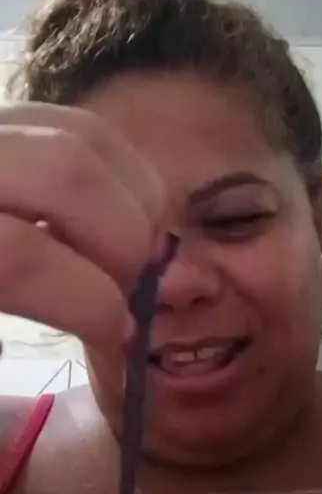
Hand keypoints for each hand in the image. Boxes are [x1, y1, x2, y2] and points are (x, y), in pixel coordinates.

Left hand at [0, 103, 163, 348]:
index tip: (117, 334)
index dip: (89, 303)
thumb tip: (118, 350)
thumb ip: (17, 378)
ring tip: (129, 257)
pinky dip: (122, 172)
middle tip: (129, 291)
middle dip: (124, 242)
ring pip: (86, 137)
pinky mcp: (6, 115)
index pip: (18, 255)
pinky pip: (81, 124)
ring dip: (137, 204)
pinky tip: (116, 216)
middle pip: (66, 172)